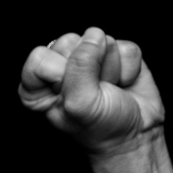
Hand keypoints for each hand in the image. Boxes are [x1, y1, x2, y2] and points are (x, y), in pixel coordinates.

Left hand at [19, 27, 162, 153]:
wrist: (136, 135)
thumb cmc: (101, 128)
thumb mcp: (81, 104)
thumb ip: (79, 68)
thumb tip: (94, 36)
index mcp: (37, 85)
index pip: (39, 57)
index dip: (60, 73)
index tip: (72, 94)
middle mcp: (59, 67)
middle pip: (69, 41)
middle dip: (89, 68)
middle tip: (95, 92)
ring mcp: (89, 58)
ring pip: (100, 40)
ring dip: (110, 69)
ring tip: (109, 89)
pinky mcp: (116, 53)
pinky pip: (125, 46)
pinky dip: (128, 68)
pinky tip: (123, 83)